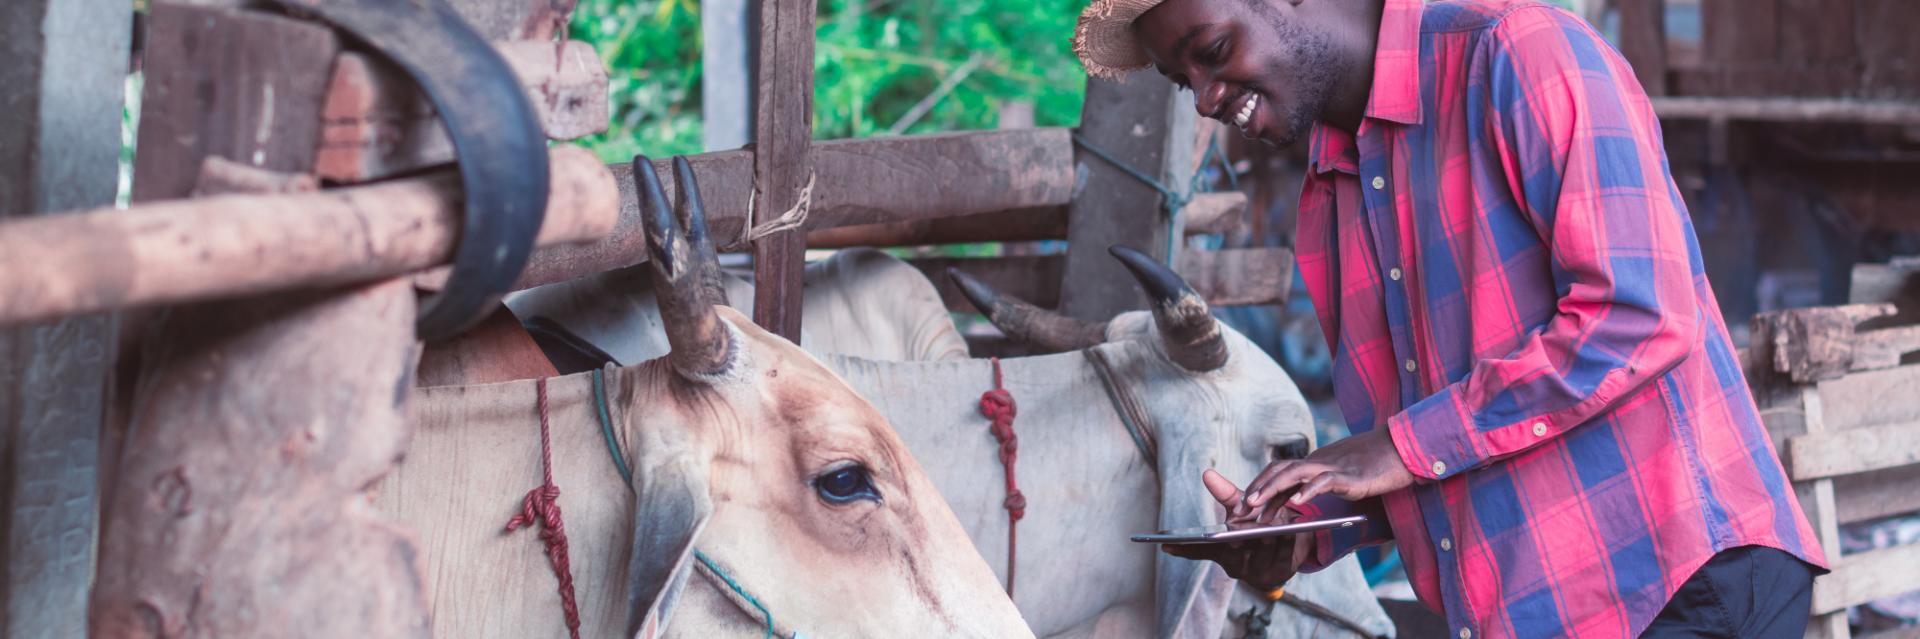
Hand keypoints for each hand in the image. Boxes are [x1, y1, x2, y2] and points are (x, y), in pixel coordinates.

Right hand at [1161, 470, 1312, 590]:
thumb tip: (1207, 473)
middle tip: (1235, 534)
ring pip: (1259, 554)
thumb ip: (1225, 494)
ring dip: (1264, 543)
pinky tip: (1288, 534)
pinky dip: (1284, 545)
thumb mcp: (1242, 509)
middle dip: (1236, 541)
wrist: (1288, 546)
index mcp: (1222, 550)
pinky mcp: (1279, 572)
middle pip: (1233, 550)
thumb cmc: (1257, 525)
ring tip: (1268, 532)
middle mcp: (1235, 564)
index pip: (1199, 549)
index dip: (1184, 548)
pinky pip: (1281, 557)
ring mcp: (1257, 570)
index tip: (1166, 545)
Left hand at [1243, 427, 1415, 510]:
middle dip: (1257, 489)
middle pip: (1279, 470)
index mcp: (1316, 462)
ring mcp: (1333, 467)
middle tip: (1239, 509)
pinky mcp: (1350, 476)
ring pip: (1294, 473)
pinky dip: (1309, 490)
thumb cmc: (1377, 465)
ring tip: (1255, 504)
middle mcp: (1319, 461)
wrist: (1404, 449)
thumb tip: (1306, 497)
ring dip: (1272, 489)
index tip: (1244, 505)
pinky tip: (1297, 502)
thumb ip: (1324, 482)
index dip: (1260, 486)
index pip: (1280, 471)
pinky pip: (1325, 481)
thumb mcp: (1344, 475)